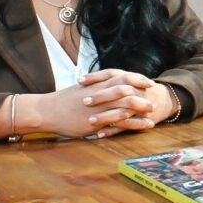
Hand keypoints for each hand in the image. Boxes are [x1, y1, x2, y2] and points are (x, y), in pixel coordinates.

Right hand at [18, 73, 151, 139]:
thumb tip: (106, 83)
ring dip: (142, 108)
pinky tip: (145, 126)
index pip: (122, 76)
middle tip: (155, 96)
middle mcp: (101, 93)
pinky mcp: (97, 121)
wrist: (47, 110)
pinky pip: (120, 122)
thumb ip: (96, 85)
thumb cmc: (63, 100)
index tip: (148, 82)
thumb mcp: (82, 88)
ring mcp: (100, 107)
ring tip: (153, 112)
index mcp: (98, 84)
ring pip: (127, 105)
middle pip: (128, 89)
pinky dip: (135, 123)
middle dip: (143, 92)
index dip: (137, 78)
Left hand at [78, 69, 176, 137]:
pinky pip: (126, 126)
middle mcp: (135, 90)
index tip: (80, 81)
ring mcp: (139, 106)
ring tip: (90, 120)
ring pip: (122, 111)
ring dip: (106, 116)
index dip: (96, 77)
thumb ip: (111, 79)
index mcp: (129, 78)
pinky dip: (113, 130)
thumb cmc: (140, 90)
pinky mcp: (141, 120)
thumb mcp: (129, 80)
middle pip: (118, 91)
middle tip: (85, 101)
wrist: (165, 100)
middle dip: (101, 96)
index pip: (111, 73)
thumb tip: (85, 81)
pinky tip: (100, 134)